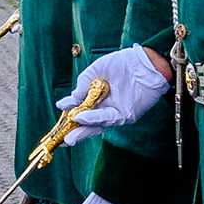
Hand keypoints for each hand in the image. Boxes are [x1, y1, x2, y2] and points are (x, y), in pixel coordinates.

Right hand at [57, 46, 171, 145]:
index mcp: (97, 98)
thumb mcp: (95, 71)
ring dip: (81, 131)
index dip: (69, 118)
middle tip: (60, 142)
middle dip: (74, 133)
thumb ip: (82, 86)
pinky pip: (108, 118)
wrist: (146, 62)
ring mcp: (115, 112)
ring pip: (96, 125)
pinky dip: (94, 119)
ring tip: (67, 138)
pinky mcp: (126, 114)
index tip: (57, 124)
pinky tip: (81, 118)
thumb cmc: (122, 63)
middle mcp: (105, 108)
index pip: (81, 111)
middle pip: (88, 124)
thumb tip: (70, 102)